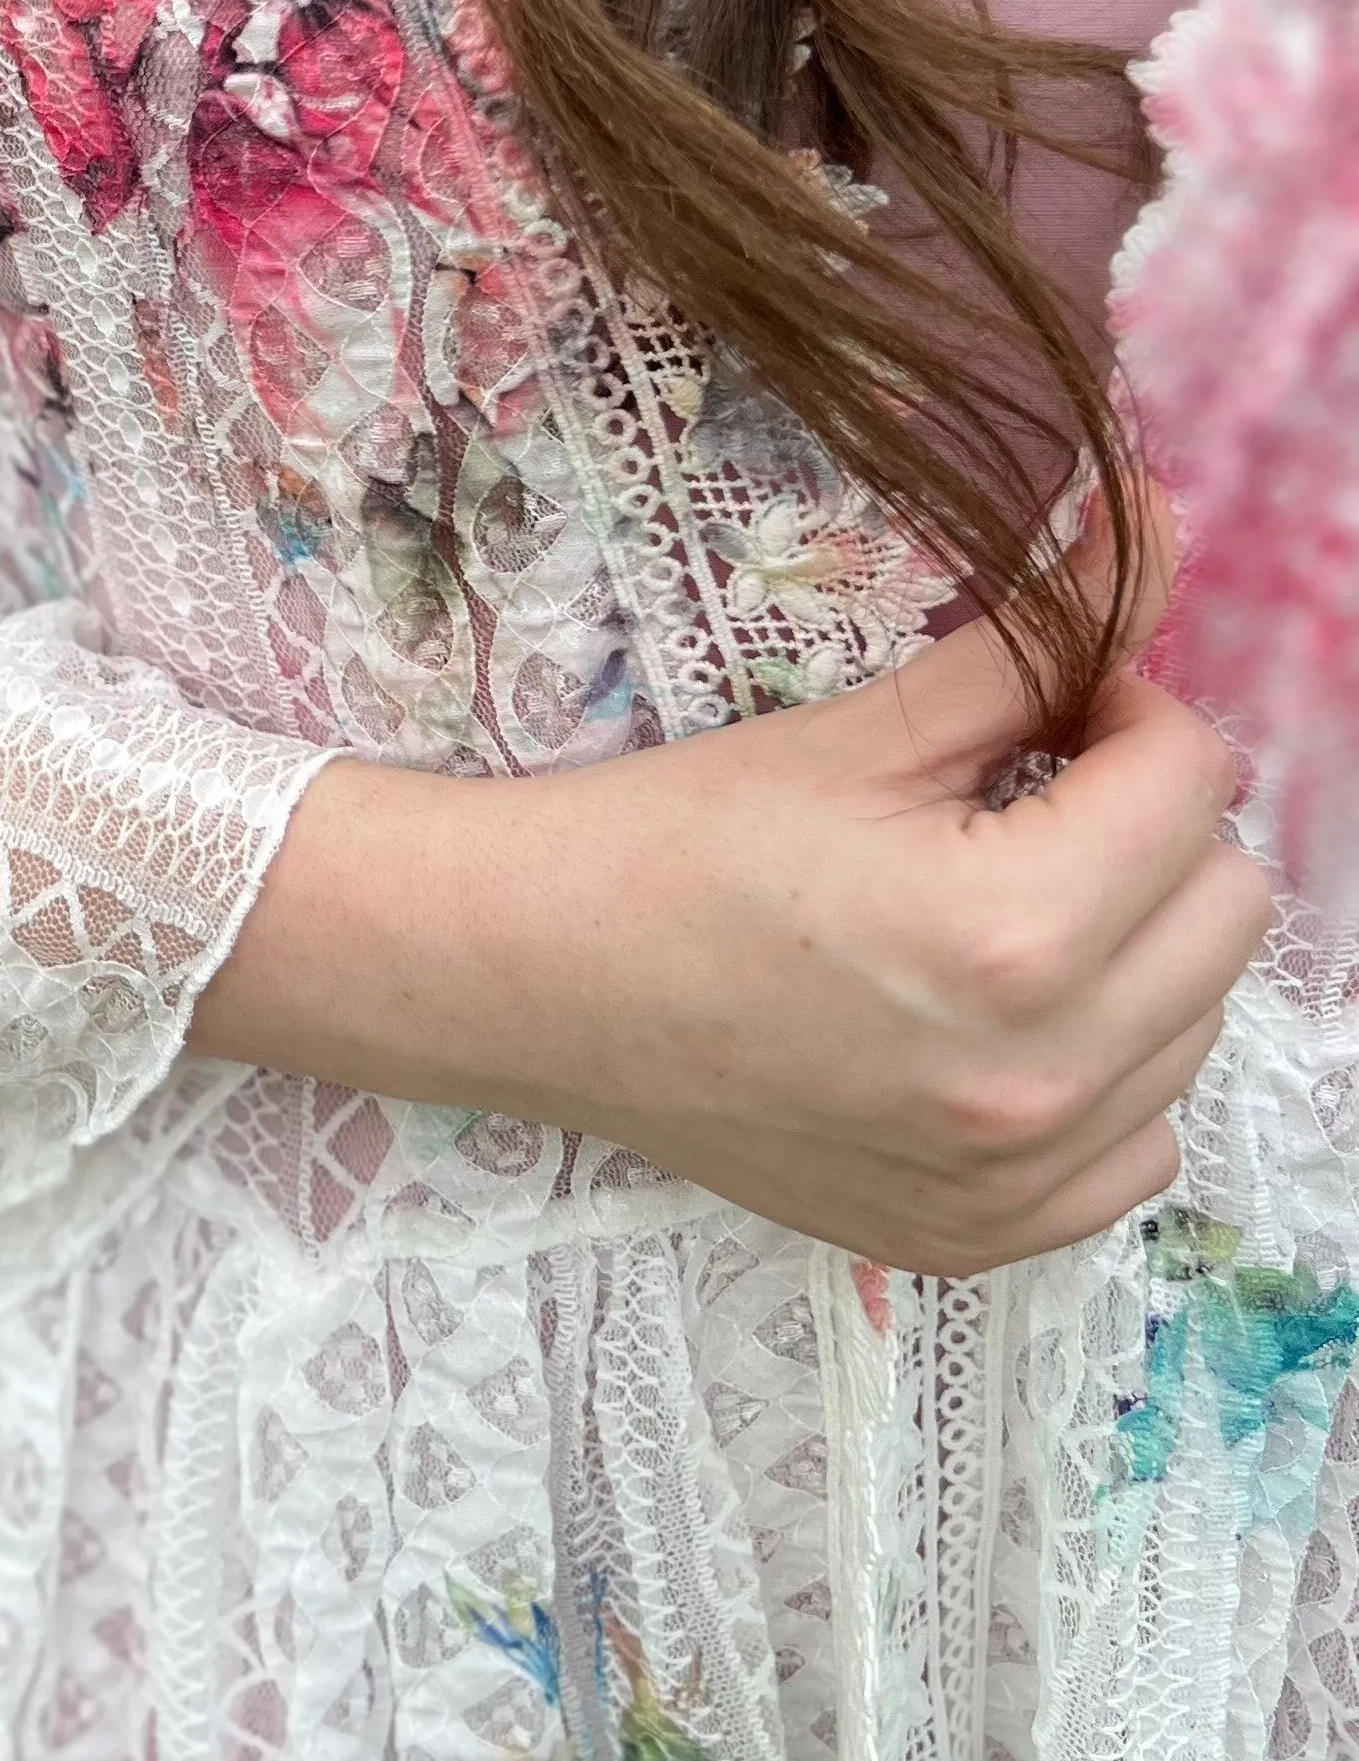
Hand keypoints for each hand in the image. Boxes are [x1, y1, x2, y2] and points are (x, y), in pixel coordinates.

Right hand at [200, 495, 1270, 1272]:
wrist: (532, 983)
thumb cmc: (676, 841)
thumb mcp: (862, 729)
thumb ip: (1038, 635)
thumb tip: (1163, 527)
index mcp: (1008, 932)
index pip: (1191, 776)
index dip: (1124, 709)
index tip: (1045, 705)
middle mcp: (1036, 1076)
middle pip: (1228, 902)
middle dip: (1146, 824)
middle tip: (1025, 797)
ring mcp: (1013, 1176)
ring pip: (1199, 1021)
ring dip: (1134, 945)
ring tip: (1000, 906)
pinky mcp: (981, 1233)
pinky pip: (1140, 1143)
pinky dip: (1102, 1072)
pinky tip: (996, 1019)